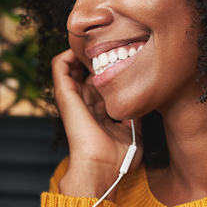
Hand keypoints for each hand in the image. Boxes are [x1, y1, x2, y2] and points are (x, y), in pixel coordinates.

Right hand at [50, 48, 139, 198]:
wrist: (102, 167)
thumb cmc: (117, 158)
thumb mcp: (135, 132)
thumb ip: (137, 114)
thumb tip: (148, 100)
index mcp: (99, 110)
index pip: (101, 82)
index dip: (111, 66)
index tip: (124, 52)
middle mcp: (85, 102)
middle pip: (85, 70)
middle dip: (97, 54)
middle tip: (111, 39)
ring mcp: (73, 97)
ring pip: (69, 64)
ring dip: (80, 50)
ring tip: (96, 39)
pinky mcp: (64, 95)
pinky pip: (59, 66)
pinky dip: (67, 53)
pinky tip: (85, 48)